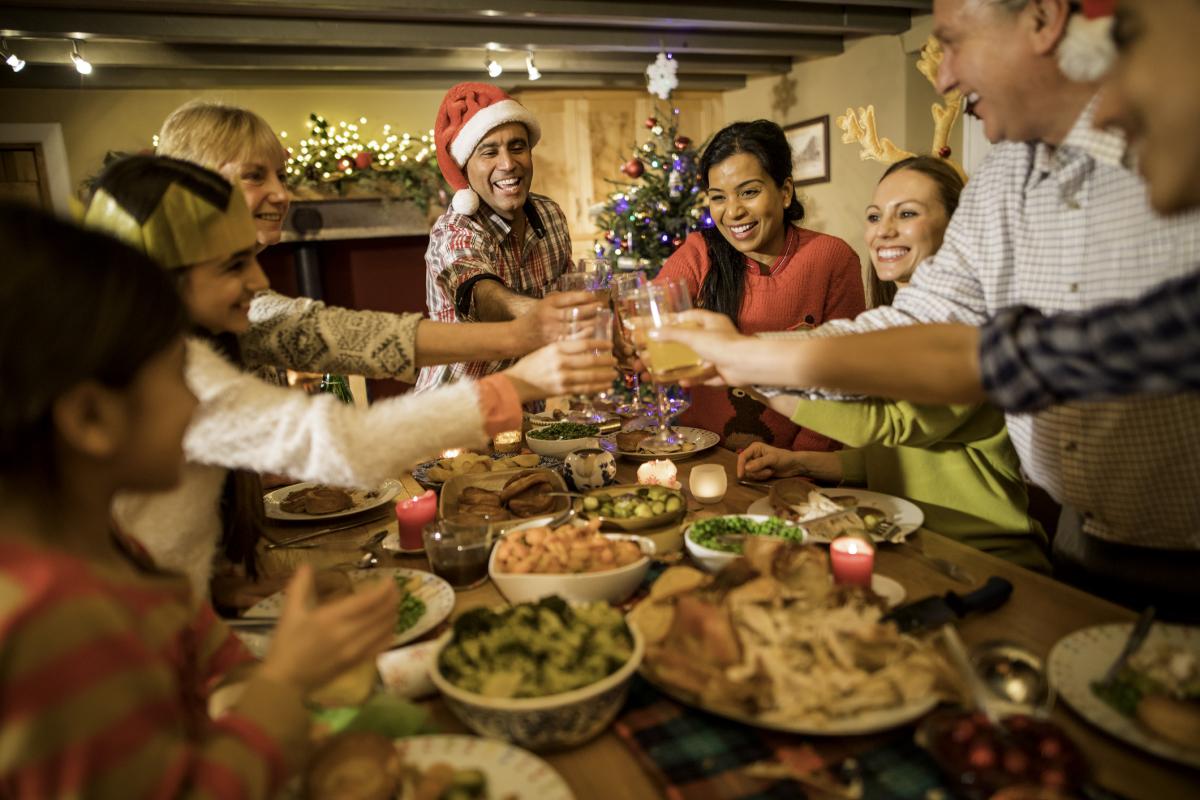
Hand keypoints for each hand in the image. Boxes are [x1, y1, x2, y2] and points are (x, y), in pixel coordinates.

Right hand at [258, 565, 397, 692]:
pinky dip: (389, 634)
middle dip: (392, 599)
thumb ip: (300, 586)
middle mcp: (347, 633)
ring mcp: (355, 650)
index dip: (383, 590)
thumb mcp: (289, 612)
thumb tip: (307, 565)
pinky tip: (390, 627)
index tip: (390, 580)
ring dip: (392, 614)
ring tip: (393, 604)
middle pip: (381, 613)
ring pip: (384, 629)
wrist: (285, 680)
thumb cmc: (286, 644)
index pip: (367, 601)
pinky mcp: (356, 663)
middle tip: (395, 589)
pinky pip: (381, 646)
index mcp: (331, 618)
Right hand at [502, 339, 617, 402]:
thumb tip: (586, 345)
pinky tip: (606, 386)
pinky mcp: (563, 391)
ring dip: (605, 375)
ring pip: (590, 376)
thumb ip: (564, 347)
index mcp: (556, 348)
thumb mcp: (546, 349)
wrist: (517, 383)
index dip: (600, 343)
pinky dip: (598, 388)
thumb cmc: (531, 364)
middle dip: (606, 361)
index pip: (584, 344)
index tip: (609, 344)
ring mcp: (562, 378)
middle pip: (590, 360)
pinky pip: (585, 389)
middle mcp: (561, 362)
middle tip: (615, 360)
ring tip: (614, 375)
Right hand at [514, 291, 601, 351]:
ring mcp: (553, 330)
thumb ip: (560, 299)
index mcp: (549, 303)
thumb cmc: (534, 318)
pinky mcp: (555, 343)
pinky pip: (573, 340)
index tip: (596, 297)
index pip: (570, 297)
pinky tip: (594, 336)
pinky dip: (585, 338)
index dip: (586, 297)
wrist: (518, 337)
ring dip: (593, 324)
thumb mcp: (543, 303)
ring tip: (604, 321)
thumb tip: (584, 296)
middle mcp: (551, 315)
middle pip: (576, 312)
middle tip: (604, 309)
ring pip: (577, 326)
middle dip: (593, 310)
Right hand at [645, 313, 751, 386]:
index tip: (657, 324)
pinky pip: (703, 375)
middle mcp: (715, 337)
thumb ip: (672, 334)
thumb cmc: (721, 344)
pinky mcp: (721, 371)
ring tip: (657, 372)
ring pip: (692, 361)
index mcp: (711, 322)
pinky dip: (693, 379)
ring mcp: (718, 355)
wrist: (745, 365)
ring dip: (676, 367)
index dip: (673, 320)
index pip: (689, 316)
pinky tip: (682, 382)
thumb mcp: (693, 336)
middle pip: (687, 342)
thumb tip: (652, 332)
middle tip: (649, 354)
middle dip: (668, 350)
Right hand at [737, 442, 807, 479]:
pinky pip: (755, 477)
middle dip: (756, 472)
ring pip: (750, 473)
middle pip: (745, 467)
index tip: (741, 476)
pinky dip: (762, 477)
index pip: (742, 457)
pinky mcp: (759, 470)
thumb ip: (759, 463)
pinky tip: (770, 473)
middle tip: (767, 471)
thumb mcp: (772, 459)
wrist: (794, 465)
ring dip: (760, 475)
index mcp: (755, 448)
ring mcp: (756, 463)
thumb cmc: (785, 458)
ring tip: (770, 471)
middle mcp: (753, 455)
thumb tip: (746, 468)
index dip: (740, 466)